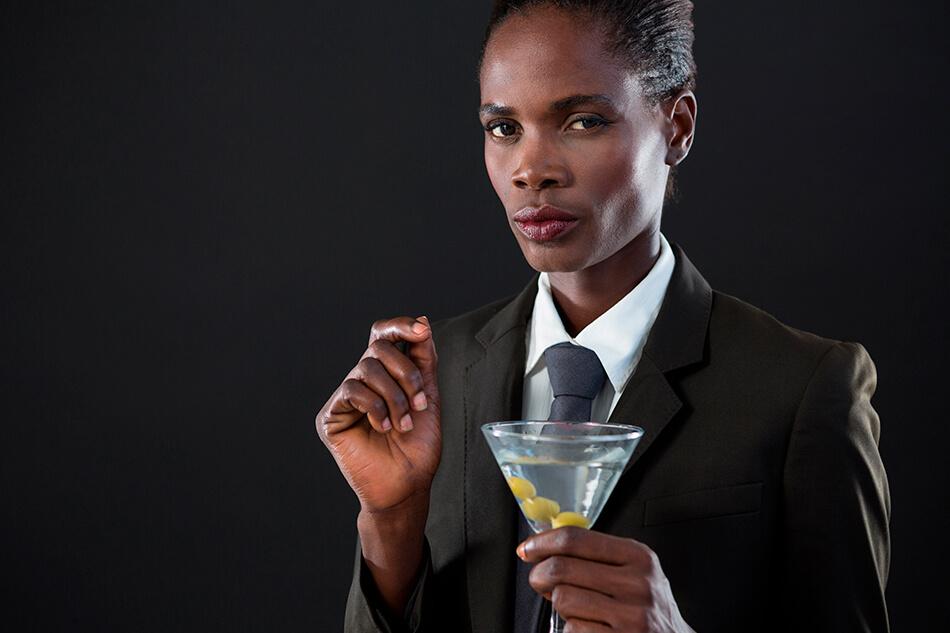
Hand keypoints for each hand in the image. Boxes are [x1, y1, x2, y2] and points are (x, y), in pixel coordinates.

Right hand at [315, 316, 441, 513]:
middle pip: (379, 348)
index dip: (400, 326)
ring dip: (394, 396)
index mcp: (386, 374)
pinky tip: (383, 427)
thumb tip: (422, 322)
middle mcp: (363, 380)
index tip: (422, 330)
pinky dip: (375, 407)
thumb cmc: (418, 447)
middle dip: (407, 373)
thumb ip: (424, 360)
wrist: (406, 486)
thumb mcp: (428, 397)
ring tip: (404, 423)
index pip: (384, 336)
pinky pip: (351, 391)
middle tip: (419, 403)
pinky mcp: (331, 415)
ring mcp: (345, 397)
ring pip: (366, 368)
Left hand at [519, 527, 694, 632]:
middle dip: (539, 575)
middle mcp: (637, 584)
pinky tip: (589, 627)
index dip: (543, 542)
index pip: (576, 539)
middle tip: (539, 580)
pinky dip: (572, 629)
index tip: (528, 548)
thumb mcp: (635, 570)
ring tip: (576, 607)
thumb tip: (546, 545)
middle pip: (562, 568)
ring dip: (559, 605)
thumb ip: (598, 555)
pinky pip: (572, 629)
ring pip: (563, 599)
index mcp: (638, 557)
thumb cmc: (647, 606)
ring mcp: (631, 617)